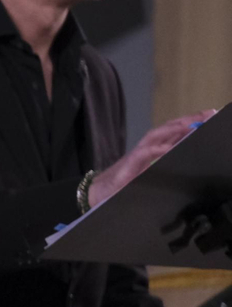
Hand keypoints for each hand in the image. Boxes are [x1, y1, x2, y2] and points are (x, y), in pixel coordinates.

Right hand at [90, 109, 216, 207]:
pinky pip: (145, 153)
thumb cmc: (121, 186)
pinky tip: (170, 147)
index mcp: (151, 152)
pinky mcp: (129, 164)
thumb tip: (181, 158)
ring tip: (192, 124)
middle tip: (208, 113)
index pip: (171, 133)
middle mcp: (145, 149)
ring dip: (174, 129)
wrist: (97, 193)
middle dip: (187, 120)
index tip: (207, 116)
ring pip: (155, 136)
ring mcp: (136, 155)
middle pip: (166, 129)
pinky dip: (158, 149)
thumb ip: (160, 167)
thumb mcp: (146, 176)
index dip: (188, 124)